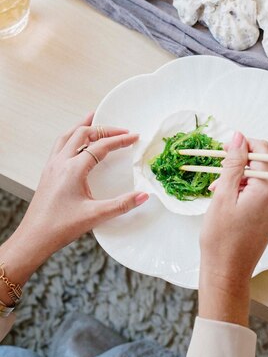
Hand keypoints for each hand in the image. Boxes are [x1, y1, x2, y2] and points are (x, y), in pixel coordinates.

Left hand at [0, 113, 147, 289]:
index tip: (133, 136)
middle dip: (104, 129)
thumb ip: (122, 205)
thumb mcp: (95, 216)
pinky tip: (76, 141)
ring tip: (94, 118)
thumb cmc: (60, 227)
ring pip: (68, 135)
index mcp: (73, 169)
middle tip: (121, 130)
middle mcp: (61, 162)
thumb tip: (143, 196)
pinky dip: (71, 136)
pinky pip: (60, 145)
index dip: (120, 139)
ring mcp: (52, 165)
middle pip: (84, 134)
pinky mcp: (48, 172)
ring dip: (84, 126)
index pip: (101, 146)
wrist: (34, 238)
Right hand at [199, 132, 267, 325]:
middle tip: (218, 170)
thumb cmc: (221, 237)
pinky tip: (227, 196)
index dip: (243, 145)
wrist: (227, 272)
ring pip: (262, 175)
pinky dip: (246, 187)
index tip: (224, 150)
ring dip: (241, 174)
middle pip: (265, 161)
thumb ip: (233, 163)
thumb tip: (239, 137)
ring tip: (218, 187)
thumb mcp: (223, 195)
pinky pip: (262, 189)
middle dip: (241, 161)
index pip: (263, 151)